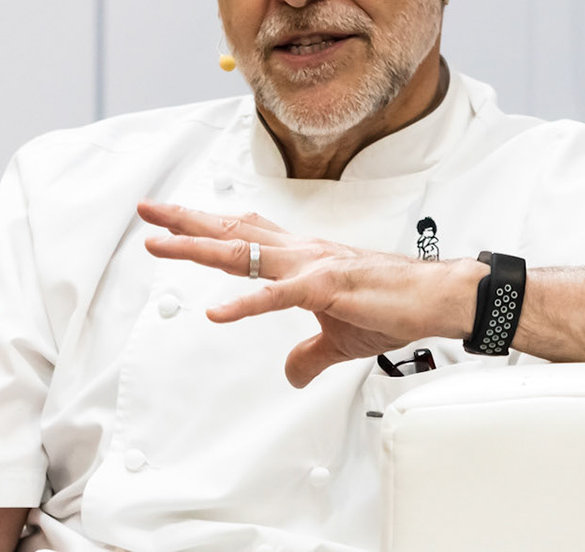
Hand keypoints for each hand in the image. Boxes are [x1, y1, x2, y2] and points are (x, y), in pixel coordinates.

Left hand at [138, 202, 482, 387]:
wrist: (436, 297)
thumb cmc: (394, 305)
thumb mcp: (340, 339)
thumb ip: (309, 353)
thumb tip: (291, 373)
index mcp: (300, 257)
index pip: (243, 233)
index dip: (205, 224)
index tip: (172, 219)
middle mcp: (299, 252)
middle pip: (230, 230)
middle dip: (185, 221)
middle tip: (147, 211)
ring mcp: (310, 266)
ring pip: (242, 252)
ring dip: (196, 247)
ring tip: (159, 245)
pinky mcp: (326, 288)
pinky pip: (277, 296)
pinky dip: (245, 303)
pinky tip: (216, 311)